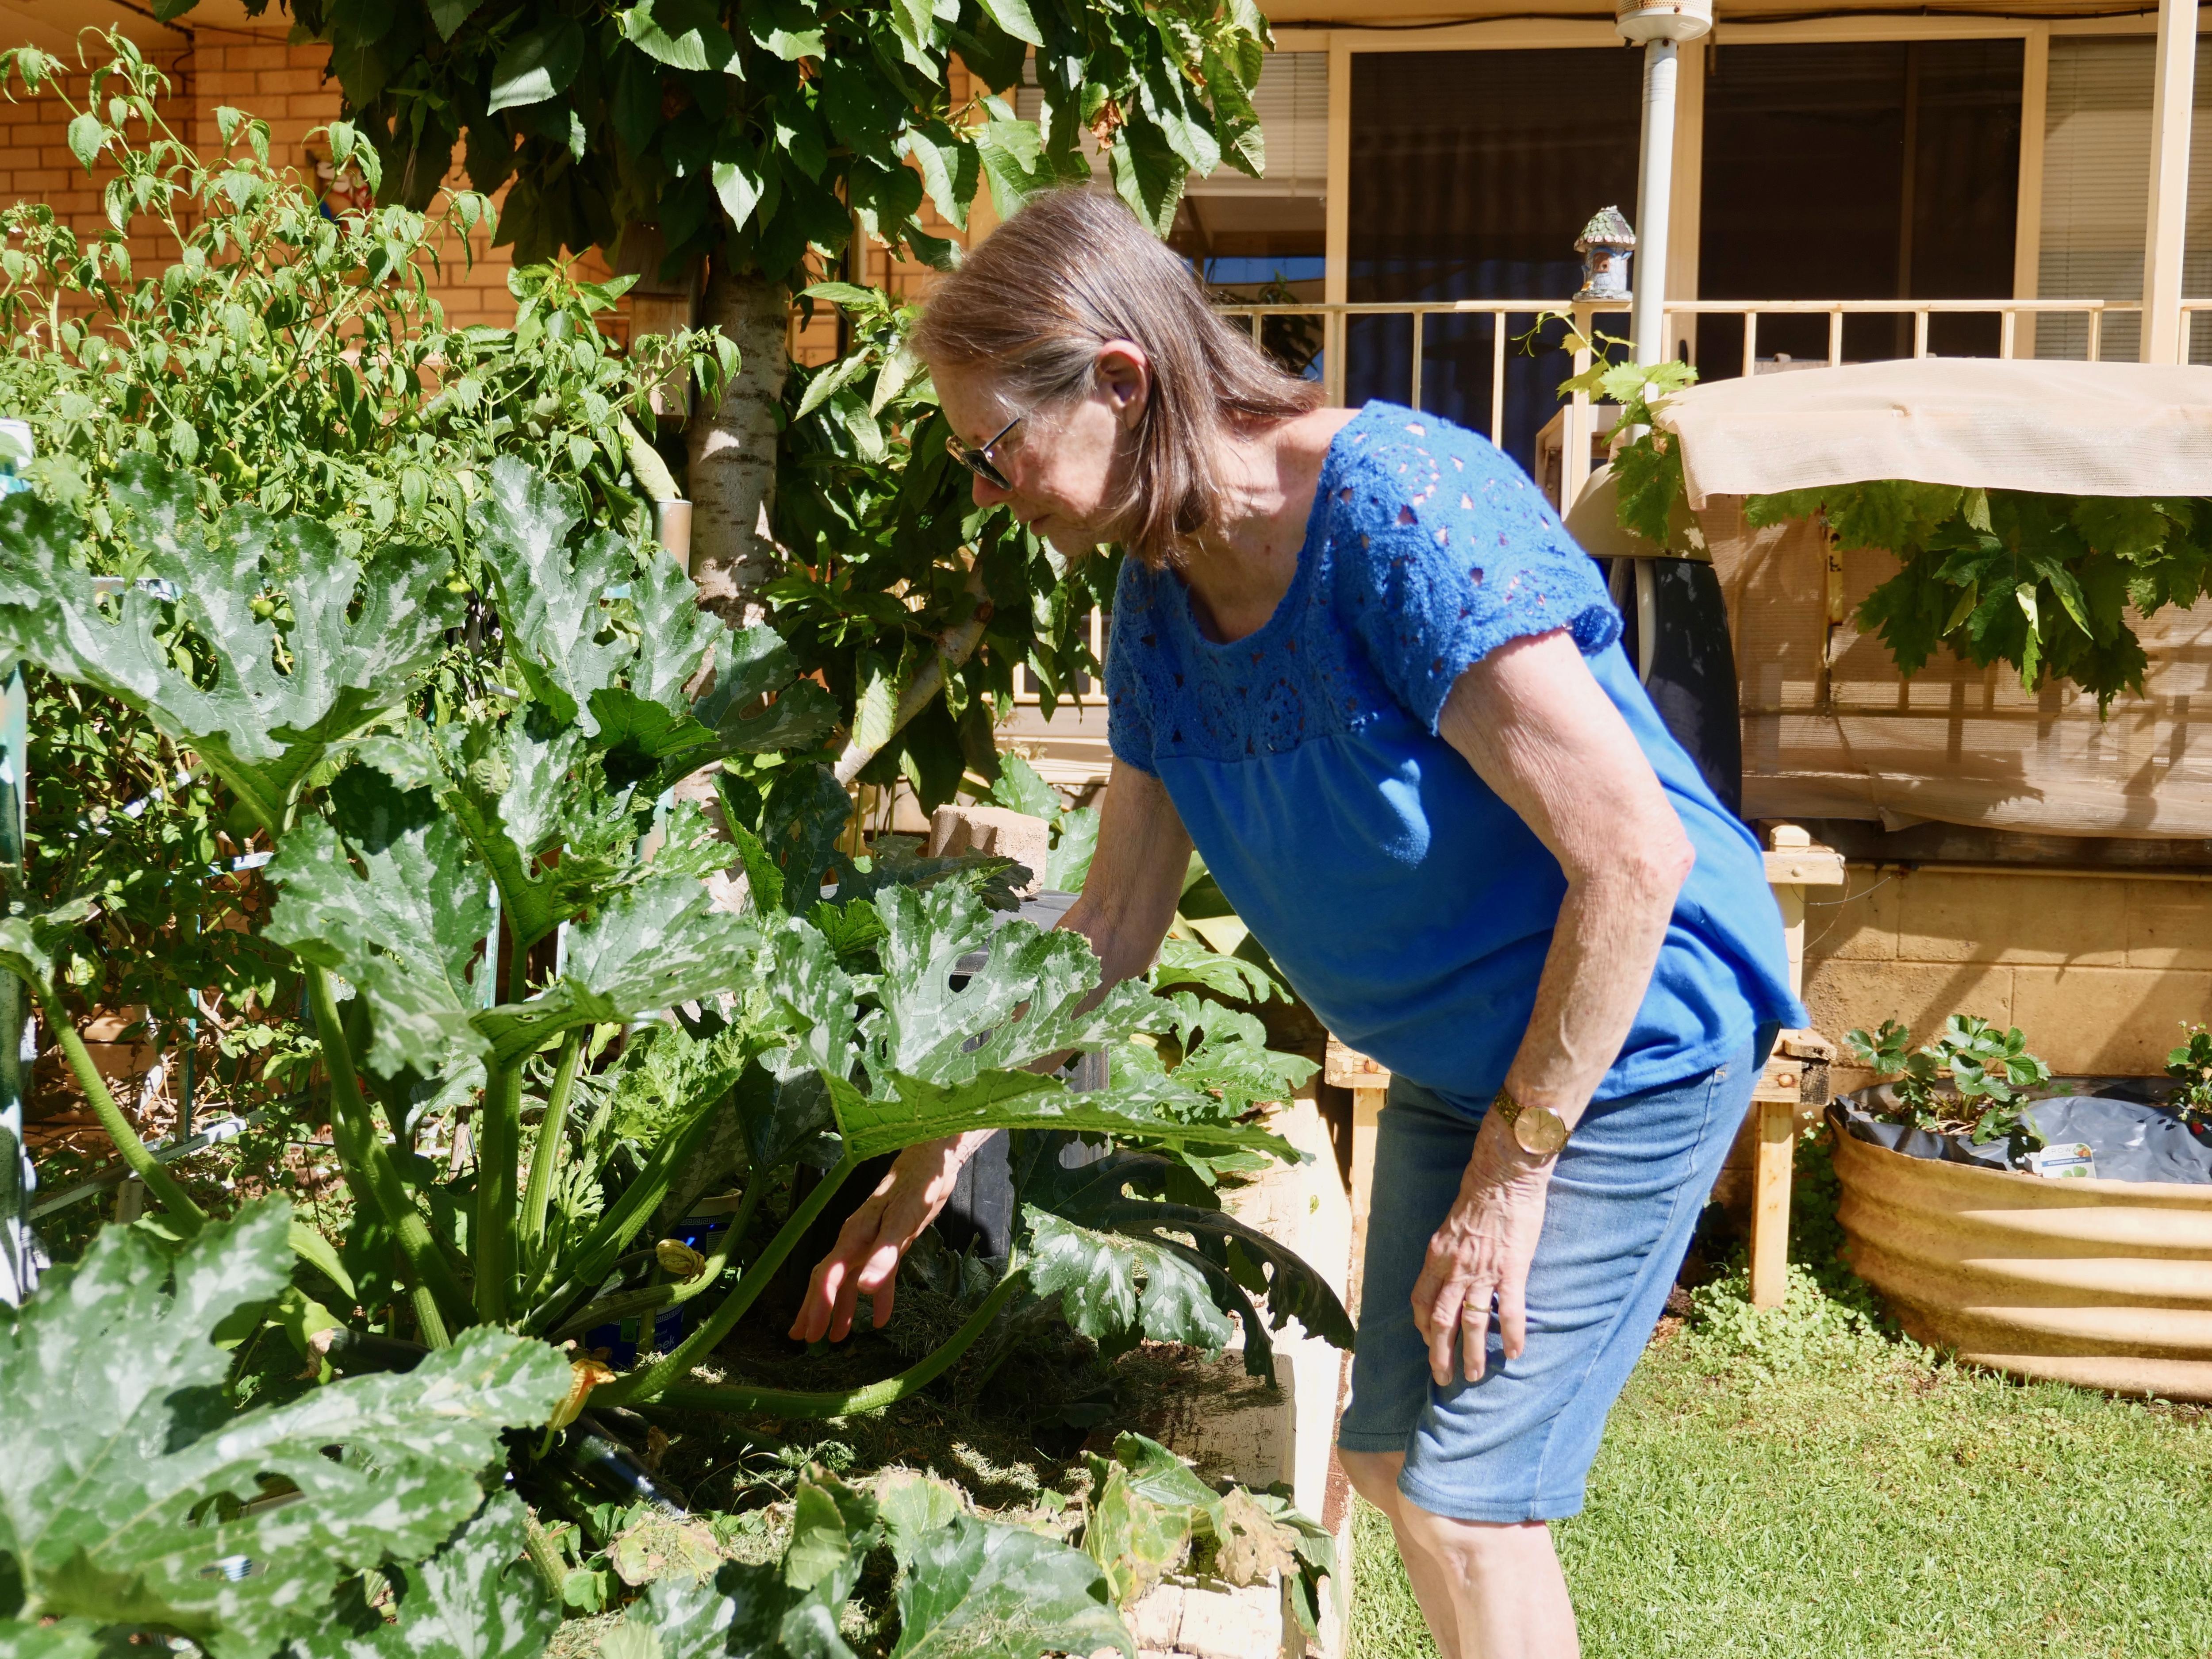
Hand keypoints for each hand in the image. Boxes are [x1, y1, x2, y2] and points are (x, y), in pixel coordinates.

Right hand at [788, 1132, 985, 1343]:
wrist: (932, 1163)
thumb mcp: (903, 1222)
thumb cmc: (916, 1188)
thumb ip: (885, 1256)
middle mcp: (856, 1239)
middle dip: (816, 1309)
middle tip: (804, 1339)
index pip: (828, 1274)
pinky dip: (878, 1299)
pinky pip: (878, 1276)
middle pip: (829, 1279)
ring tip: (834, 1338)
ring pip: (849, 1281)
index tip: (810, 1332)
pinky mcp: (889, 1243)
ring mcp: (871, 1241)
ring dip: (841, 1308)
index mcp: (854, 1235)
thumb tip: (864, 1290)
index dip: (817, 1304)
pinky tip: (878, 1320)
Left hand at [1409, 1112, 1555, 1384]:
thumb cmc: (1480, 1192)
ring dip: (1473, 1353)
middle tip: (1443, 1377)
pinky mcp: (1510, 1270)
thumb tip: (1452, 1265)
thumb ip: (1450, 1249)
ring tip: (1475, 1376)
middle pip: (1440, 1320)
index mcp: (1437, 1255)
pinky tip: (1516, 1354)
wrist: (1503, 1174)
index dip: (1421, 1324)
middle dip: (1439, 1353)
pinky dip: (1512, 1335)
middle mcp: (1454, 1268)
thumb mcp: (1452, 1223)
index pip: (1420, 1299)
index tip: (1426, 1340)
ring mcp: (1482, 1271)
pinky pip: (1509, 1311)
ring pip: (1472, 1323)